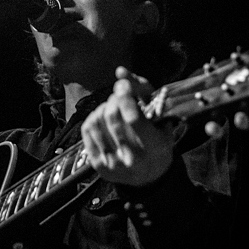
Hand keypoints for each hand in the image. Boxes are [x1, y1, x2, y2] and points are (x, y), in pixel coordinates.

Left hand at [80, 67, 174, 186]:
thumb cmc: (157, 141)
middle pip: (112, 116)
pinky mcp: (97, 165)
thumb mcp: (161, 118)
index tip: (123, 85)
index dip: (126, 96)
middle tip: (119, 96)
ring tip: (112, 108)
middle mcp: (133, 159)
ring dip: (103, 107)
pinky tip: (102, 118)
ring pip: (97, 121)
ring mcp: (113, 164)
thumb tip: (119, 71)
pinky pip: (87, 130)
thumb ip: (144, 90)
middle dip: (114, 99)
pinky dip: (93, 117)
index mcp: (155, 148)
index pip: (133, 118)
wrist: (149, 177)